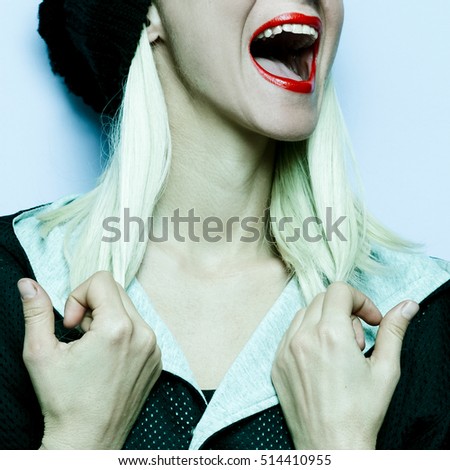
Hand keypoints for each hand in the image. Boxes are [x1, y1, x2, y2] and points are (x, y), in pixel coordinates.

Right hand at [18, 271, 161, 449]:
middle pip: (116, 292)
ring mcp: (154, 347)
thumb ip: (35, 312)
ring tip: (92, 349)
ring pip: (129, 309)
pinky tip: (107, 360)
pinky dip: (122, 334)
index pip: (102, 280)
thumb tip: (28, 284)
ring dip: (107, 320)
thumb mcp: (40, 353)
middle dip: (92, 306)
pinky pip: (140, 329)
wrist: (88, 442)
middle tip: (79, 336)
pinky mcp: (157, 359)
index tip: (70, 325)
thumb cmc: (63, 401)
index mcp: (118, 328)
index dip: (78, 297)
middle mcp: (144, 334)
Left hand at [271, 282, 418, 449]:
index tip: (371, 320)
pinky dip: (305, 336)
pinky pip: (289, 333)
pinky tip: (320, 359)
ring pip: (303, 314)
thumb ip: (393, 331)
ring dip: (323, 321)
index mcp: (330, 334)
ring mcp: (285, 350)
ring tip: (338, 352)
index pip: (339, 290)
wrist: (331, 446)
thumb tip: (407, 305)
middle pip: (322, 299)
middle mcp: (303, 337)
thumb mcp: (385, 370)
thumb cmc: (361, 412)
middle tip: (357, 341)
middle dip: (343, 311)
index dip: (360, 300)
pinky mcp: (276, 362)